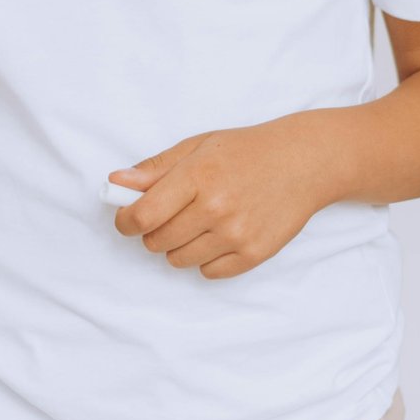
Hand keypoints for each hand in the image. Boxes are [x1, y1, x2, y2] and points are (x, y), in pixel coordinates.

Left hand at [109, 115, 346, 279]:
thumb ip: (154, 168)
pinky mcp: (254, 254)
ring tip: (197, 223)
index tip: (126, 219)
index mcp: (197, 176)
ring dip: (178, 246)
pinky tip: (218, 236)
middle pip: (156, 241)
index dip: (125, 221)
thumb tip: (116, 182)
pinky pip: (208, 272)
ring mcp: (236, 234)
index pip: (143, 215)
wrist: (303, 162)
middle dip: (152, 232)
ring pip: (179, 260)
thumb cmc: (246, 151)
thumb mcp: (197, 146)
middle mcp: (216, 208)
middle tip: (168, 216)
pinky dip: (205, 259)